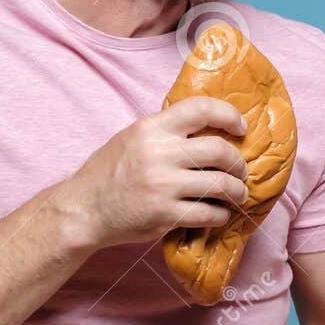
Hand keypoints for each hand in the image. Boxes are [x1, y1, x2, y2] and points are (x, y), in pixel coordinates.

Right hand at [55, 97, 249, 250]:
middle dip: (239, 163)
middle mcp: (159, 153)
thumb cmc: (110, 172)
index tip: (241, 128)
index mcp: (151, 128)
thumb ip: (166, 131)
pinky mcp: (165, 215)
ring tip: (238, 194)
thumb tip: (209, 127)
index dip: (228, 115)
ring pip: (222, 185)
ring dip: (237, 191)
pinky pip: (209, 214)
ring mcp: (163, 186)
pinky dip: (221, 215)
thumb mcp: (132, 138)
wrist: (83, 210)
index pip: (200, 109)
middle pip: (220, 150)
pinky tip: (219, 213)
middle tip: (241, 172)